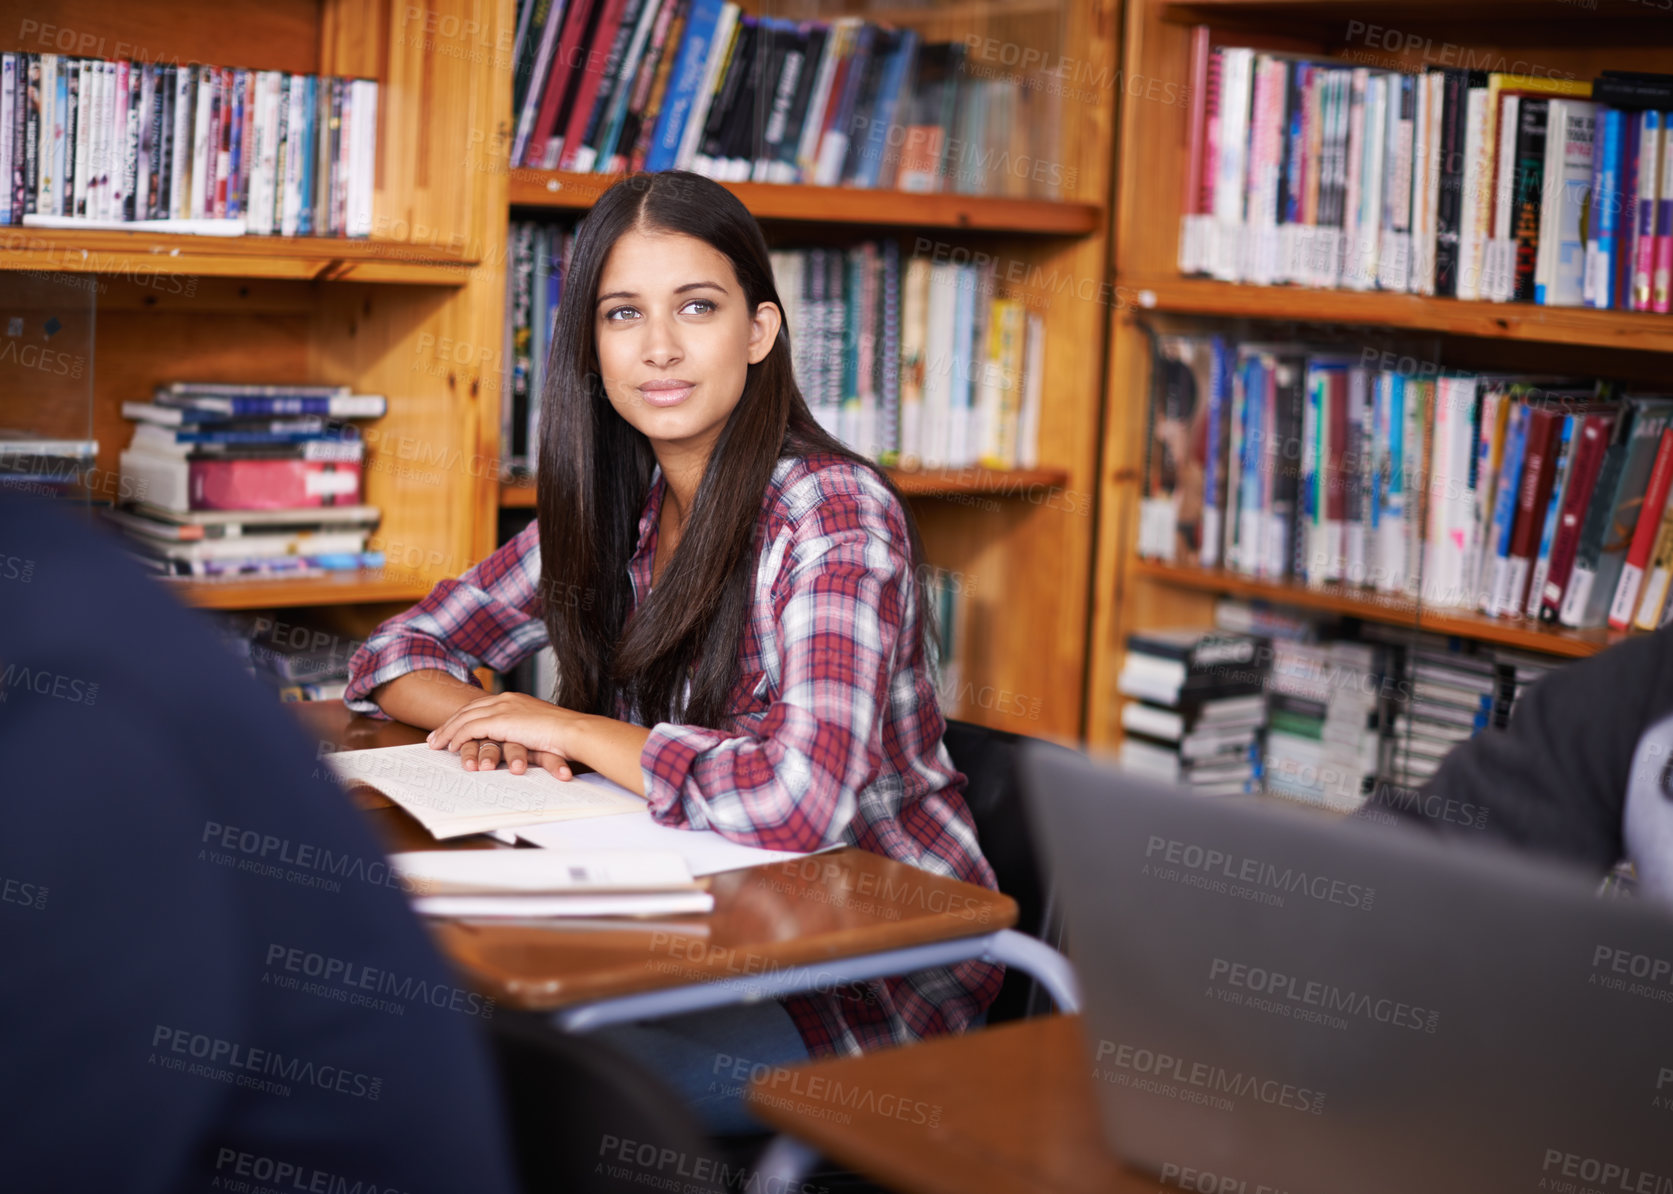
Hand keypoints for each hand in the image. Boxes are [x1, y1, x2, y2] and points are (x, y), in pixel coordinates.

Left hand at [428, 693, 585, 779]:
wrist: (574, 732)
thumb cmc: (564, 735)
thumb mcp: (540, 729)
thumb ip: (526, 731)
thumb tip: (520, 741)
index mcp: (515, 699)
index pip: (481, 706)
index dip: (464, 717)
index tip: (452, 728)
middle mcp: (506, 699)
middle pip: (468, 709)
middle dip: (450, 723)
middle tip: (436, 736)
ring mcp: (502, 708)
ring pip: (464, 718)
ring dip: (448, 731)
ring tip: (436, 744)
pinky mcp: (500, 721)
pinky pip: (469, 728)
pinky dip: (457, 737)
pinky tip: (451, 747)